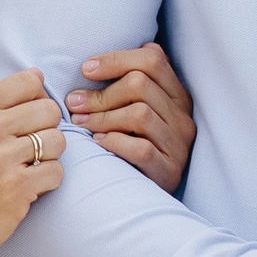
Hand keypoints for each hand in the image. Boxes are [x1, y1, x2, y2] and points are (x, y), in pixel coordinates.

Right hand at [0, 69, 66, 256]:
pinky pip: (57, 171)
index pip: (28, 81)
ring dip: (49, 157)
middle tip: (29, 149)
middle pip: (50, 110)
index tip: (28, 119)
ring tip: (27, 168)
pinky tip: (28, 188)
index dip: (37, 99)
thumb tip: (38, 76)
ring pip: (58, 140)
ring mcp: (1, 158)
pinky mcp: (17, 186)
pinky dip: (48, 181)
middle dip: (47, 130)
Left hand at [67, 42, 195, 194]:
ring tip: (80, 124)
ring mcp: (179, 145)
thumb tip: (90, 65)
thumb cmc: (132, 145)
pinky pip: (141, 148)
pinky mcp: (169, 171)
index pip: (152, 59)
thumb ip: (125, 86)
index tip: (85, 69)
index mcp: (177, 95)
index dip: (116, 59)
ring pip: (139, 114)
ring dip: (102, 117)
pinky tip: (97, 143)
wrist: (145, 198)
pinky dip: (114, 141)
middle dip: (101, 93)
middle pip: (141, 84)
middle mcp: (183, 117)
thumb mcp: (134, 111)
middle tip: (73, 103)